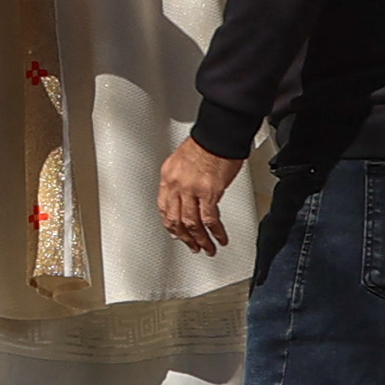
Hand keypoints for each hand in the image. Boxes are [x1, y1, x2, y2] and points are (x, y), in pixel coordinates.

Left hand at [157, 136, 239, 254]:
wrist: (219, 135)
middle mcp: (176, 185)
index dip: (170, 224)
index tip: (176, 233)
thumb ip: (180, 182)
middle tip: (193, 246)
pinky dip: (215, 232)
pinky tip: (220, 238)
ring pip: (192, 223)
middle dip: (185, 237)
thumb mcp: (182, 162)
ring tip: (207, 248)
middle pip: (176, 219)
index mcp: (168, 177)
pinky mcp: (209, 193)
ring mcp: (191, 190)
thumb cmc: (206, 144)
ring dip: (200, 239)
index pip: (164, 207)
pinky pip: (210, 219)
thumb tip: (185, 200)